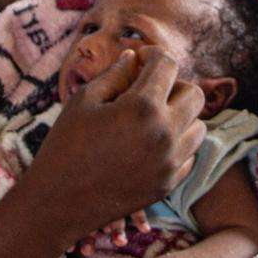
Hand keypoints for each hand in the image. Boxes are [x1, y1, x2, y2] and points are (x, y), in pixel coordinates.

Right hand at [24, 47, 205, 246]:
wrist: (58, 203)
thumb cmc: (64, 145)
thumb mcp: (84, 100)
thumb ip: (114, 74)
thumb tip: (134, 58)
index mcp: (143, 107)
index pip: (168, 65)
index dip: (153, 54)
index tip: (140, 59)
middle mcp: (165, 133)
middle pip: (194, 94)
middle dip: (174, 84)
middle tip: (149, 89)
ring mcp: (170, 162)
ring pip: (199, 126)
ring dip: (180, 115)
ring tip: (152, 117)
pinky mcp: (169, 184)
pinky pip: (190, 154)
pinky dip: (177, 143)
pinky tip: (152, 142)